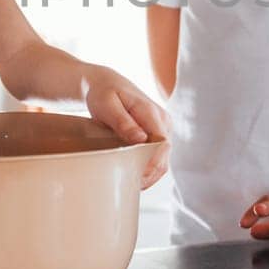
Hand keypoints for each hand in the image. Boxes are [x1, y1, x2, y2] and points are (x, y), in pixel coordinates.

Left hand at [81, 67, 169, 188]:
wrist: (106, 84)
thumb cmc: (103, 93)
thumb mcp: (106, 105)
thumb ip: (123, 122)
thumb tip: (141, 139)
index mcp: (151, 112)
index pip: (162, 143)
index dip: (153, 163)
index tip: (137, 176)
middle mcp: (163, 120)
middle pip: (165, 155)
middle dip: (151, 173)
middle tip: (130, 184)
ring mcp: (163, 128)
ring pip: (164, 158)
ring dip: (151, 173)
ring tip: (131, 183)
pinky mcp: (158, 134)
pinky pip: (158, 156)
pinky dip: (149, 168)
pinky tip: (134, 175)